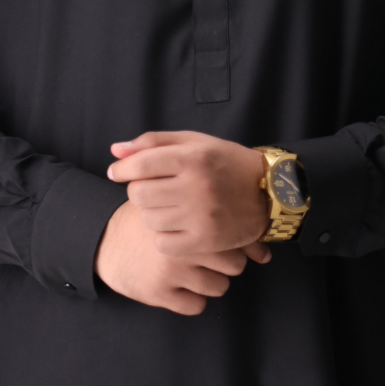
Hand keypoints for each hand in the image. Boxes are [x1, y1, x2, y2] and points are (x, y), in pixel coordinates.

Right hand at [94, 199, 257, 315]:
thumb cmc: (151, 220)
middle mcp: (183, 246)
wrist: (106, 241)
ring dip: (211, 281)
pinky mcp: (158, 294)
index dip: (240, 244)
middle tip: (208, 256)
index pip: (237, 239)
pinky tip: (180, 285)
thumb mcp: (179, 205)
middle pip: (235, 265)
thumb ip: (219, 218)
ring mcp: (171, 272)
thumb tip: (265, 252)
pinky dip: (192, 299)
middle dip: (226, 263)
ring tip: (193, 270)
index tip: (234, 245)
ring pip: (219, 287)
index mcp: (189, 220)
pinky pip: (196, 306)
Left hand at [107, 130, 270, 258]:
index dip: (122, 169)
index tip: (117, 173)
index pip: (140, 165)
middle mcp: (197, 185)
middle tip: (154, 190)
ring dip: (152, 214)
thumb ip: (153, 143)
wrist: (269, 192)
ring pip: (149, 219)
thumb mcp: (195, 142)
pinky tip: (176, 226)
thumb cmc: (226, 163)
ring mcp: (202, 215)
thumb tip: (115, 151)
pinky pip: (163, 243)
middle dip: (140, 191)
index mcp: (193, 157)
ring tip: (168, 207)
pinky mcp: (206, 239)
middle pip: (139, 194)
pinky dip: (164, 237)